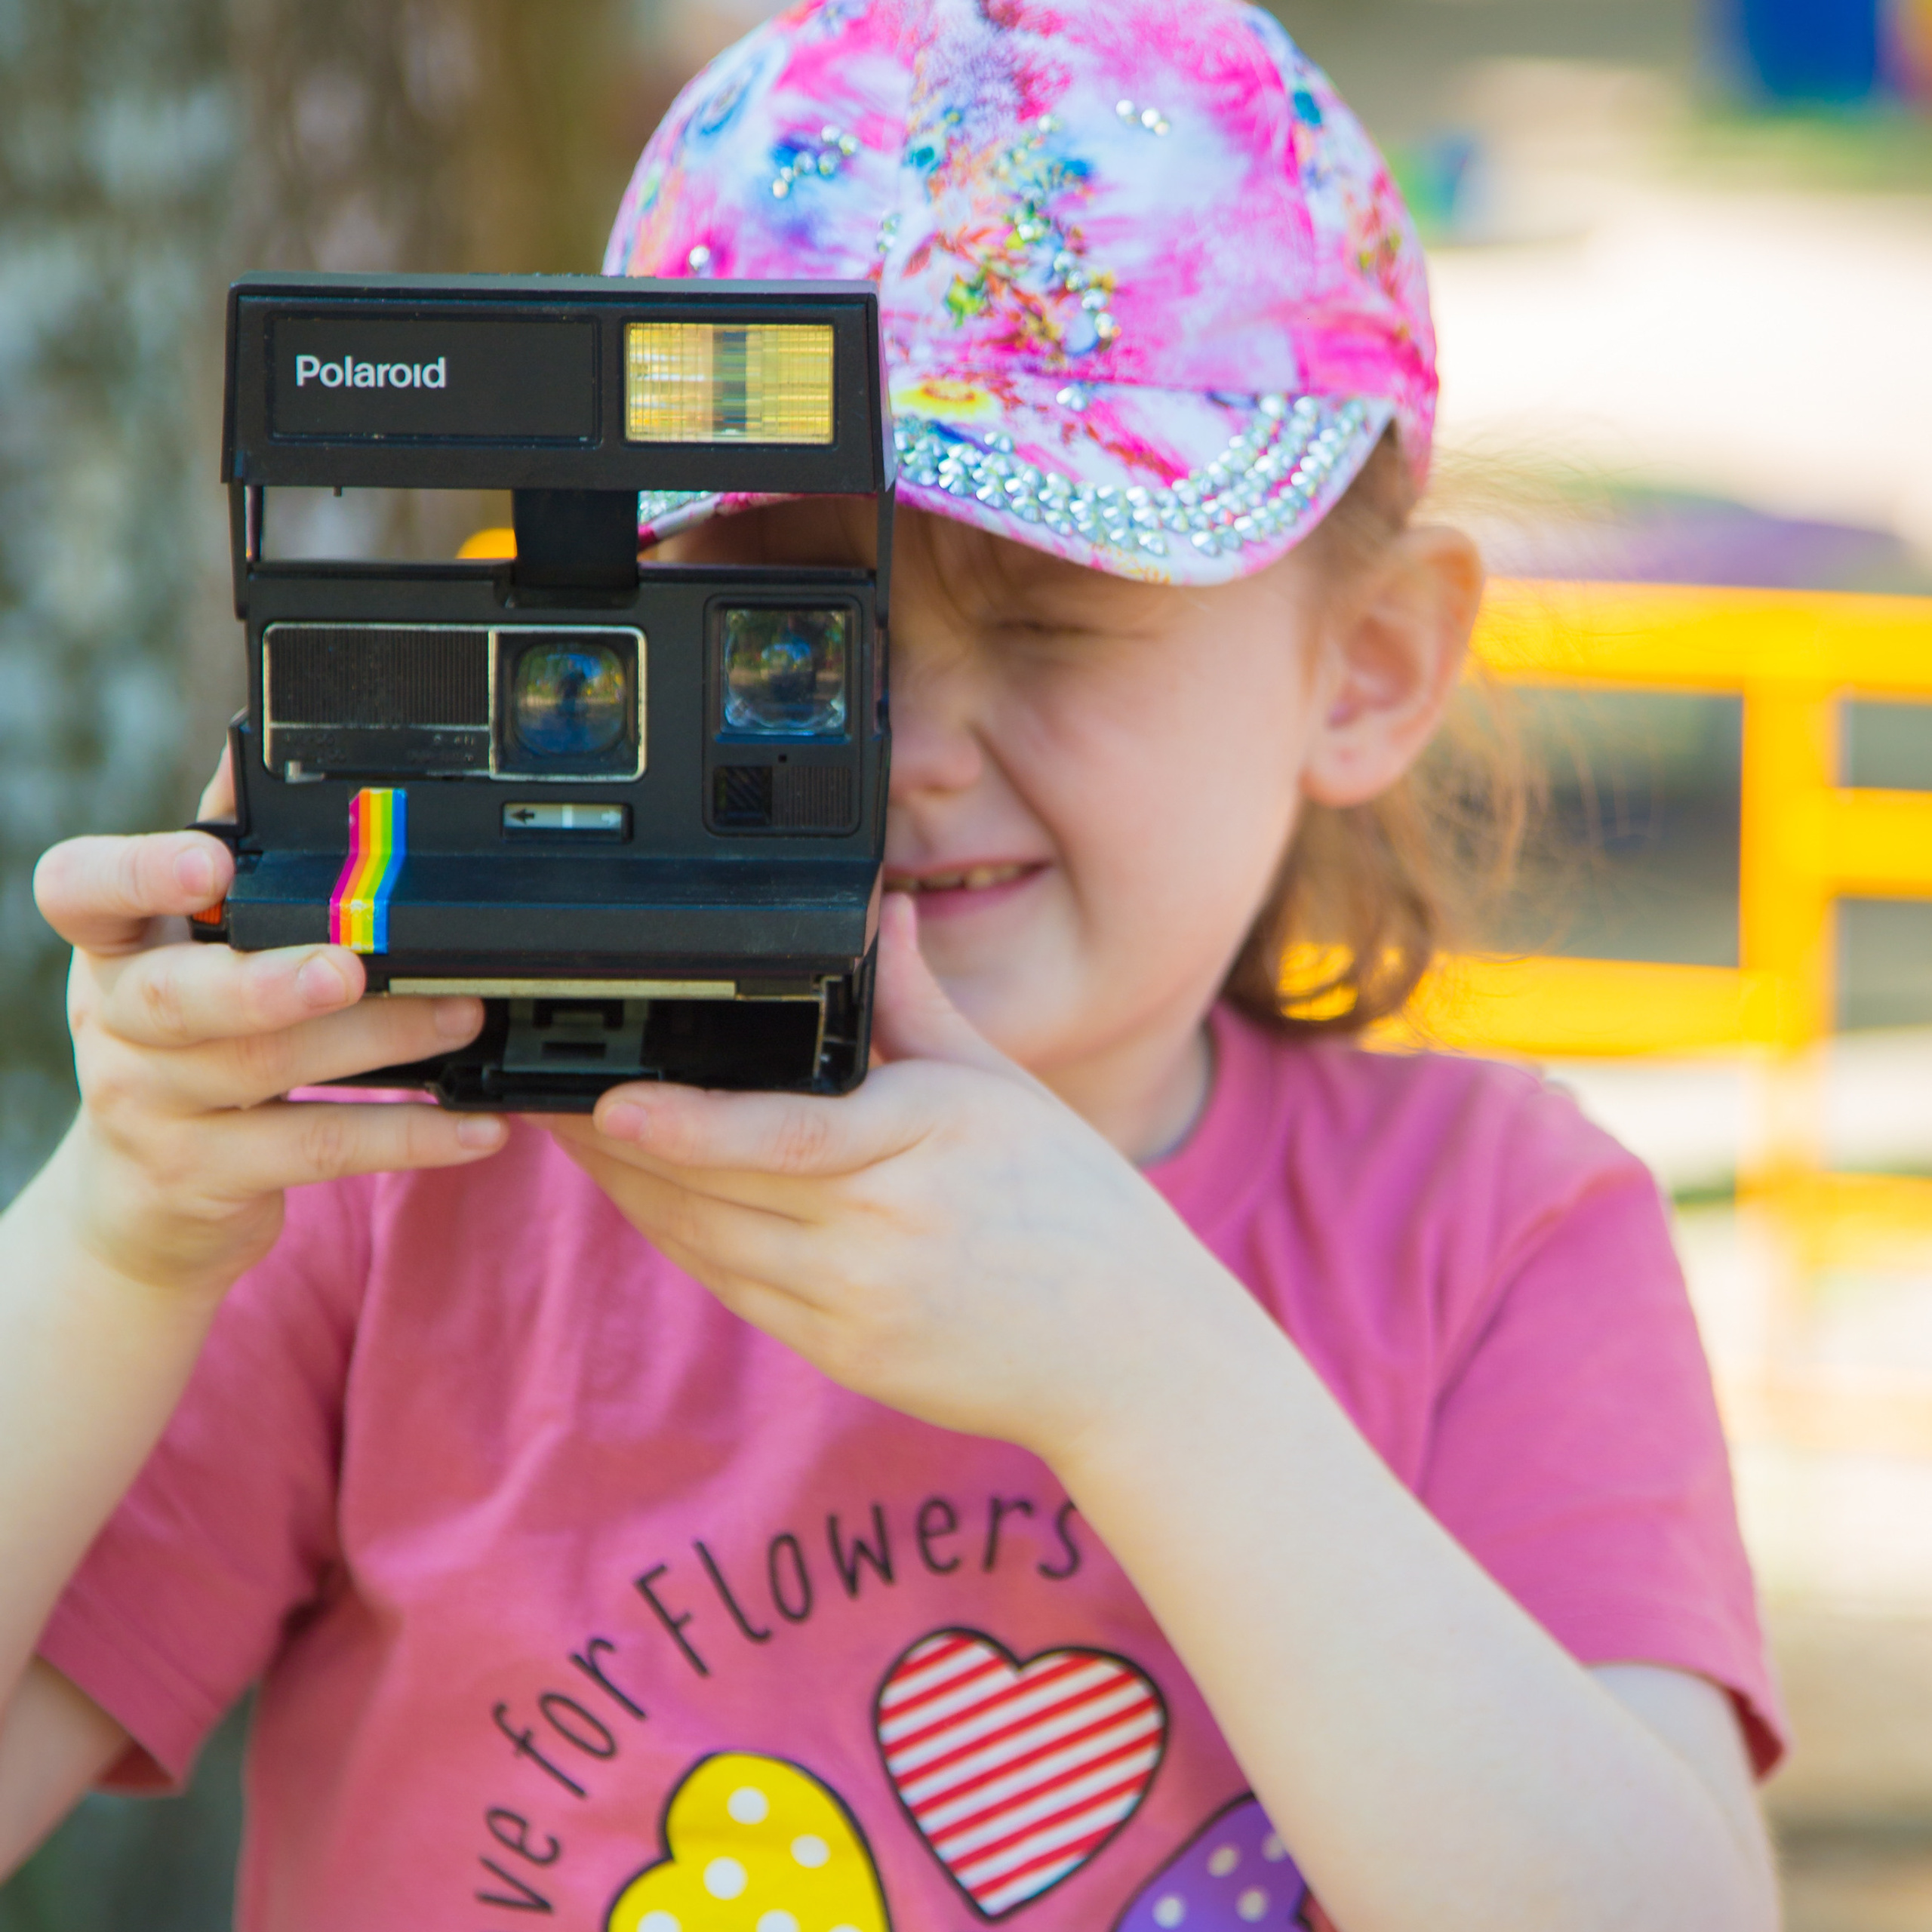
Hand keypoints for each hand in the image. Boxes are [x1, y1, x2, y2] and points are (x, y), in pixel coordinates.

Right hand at [31, 751, 505, 1299]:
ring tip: (465, 1013)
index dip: (138, 874)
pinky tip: (477, 1124)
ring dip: (380, 1039)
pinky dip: (409, 1134)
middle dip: (271, 979)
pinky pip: (318, 1149)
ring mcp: (154, 1108)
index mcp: (112, 947)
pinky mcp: (209, 1178)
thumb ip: (231, 858)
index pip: (83, 891)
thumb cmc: (181, 1045)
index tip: (212, 858)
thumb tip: (259, 751)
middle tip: (354, 961)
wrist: (140, 1202)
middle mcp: (117, 1023)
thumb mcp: (184, 950)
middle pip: (182, 997)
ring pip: (266, 1070)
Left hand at [545, 894, 1245, 1461]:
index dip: (686, 1125)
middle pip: (717, 1193)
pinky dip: (686, 1244)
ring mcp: (859, 1306)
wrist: (1131, 1354)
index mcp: (929, 1146)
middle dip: (621, 1147)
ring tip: (585, 1143)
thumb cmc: (1079, 1209)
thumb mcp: (1005, 1089)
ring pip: (709, 1248)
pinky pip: (738, 1293)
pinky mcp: (845, 1354)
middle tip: (552, 1097)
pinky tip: (657, 1203)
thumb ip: (919, 1003)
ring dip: (636, 1196)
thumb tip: (878, 913)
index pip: (787, 1137)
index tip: (609, 1102)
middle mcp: (885, 1234)